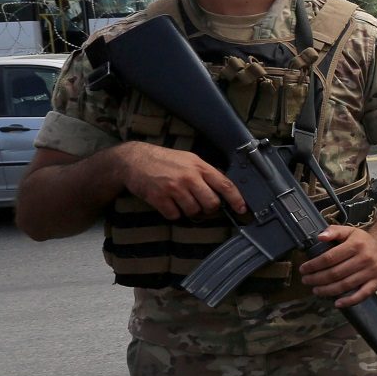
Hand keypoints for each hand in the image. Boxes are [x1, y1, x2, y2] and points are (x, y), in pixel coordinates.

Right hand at [115, 142, 247, 219]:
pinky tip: (168, 203)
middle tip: (202, 206)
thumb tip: (224, 188)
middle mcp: (189, 177)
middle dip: (209, 209)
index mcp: (199, 166)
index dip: (236, 199)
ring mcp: (173, 188)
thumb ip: (205, 172)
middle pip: (211, 203)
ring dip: (190, 211)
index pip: (225, 184)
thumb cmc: (164, 160)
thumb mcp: (189, 159)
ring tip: (181, 201)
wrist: (134, 159)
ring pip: (193, 211)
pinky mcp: (159, 198)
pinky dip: (173, 213)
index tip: (242, 209)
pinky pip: (175, 215)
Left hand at [299, 225, 376, 307]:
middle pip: (335, 273)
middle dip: (317, 279)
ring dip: (327, 290)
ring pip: (345, 285)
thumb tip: (320, 237)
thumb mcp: (350, 231)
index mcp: (355, 245)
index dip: (314, 265)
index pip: (329, 258)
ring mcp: (371, 272)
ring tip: (316, 290)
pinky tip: (337, 303)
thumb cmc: (364, 242)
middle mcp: (364, 259)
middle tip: (306, 280)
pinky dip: (349, 301)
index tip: (303, 269)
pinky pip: (362, 295)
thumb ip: (334, 231)